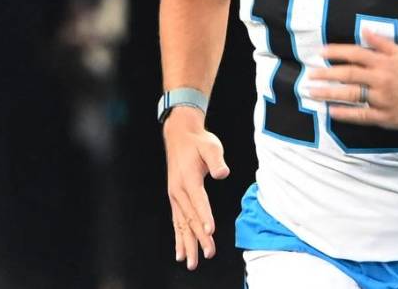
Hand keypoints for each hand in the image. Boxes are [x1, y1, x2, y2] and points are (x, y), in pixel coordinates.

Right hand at [163, 106, 229, 270]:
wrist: (180, 135)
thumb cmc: (198, 141)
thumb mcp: (211, 145)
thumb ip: (216, 160)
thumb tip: (223, 173)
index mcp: (188, 179)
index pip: (199, 201)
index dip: (205, 217)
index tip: (210, 232)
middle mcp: (178, 191)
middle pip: (190, 218)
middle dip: (199, 238)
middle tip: (207, 254)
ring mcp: (175, 196)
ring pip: (182, 224)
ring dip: (187, 244)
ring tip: (191, 262)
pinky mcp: (175, 198)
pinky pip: (177, 222)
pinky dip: (179, 237)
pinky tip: (181, 251)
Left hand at [307, 29, 397, 129]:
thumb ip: (382, 43)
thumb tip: (364, 30)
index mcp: (385, 62)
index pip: (356, 53)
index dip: (337, 52)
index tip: (321, 53)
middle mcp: (381, 79)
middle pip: (349, 74)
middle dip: (326, 74)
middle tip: (310, 75)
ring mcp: (382, 99)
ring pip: (351, 95)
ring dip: (329, 93)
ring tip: (312, 92)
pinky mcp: (384, 116)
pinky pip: (361, 115)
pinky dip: (345, 114)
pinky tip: (331, 112)